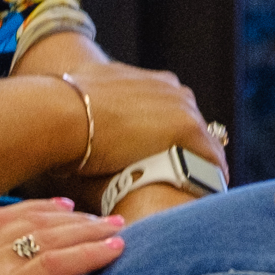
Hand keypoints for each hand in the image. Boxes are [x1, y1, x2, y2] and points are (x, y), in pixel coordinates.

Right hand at [37, 61, 219, 185]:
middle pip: (190, 121)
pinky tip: (206, 194)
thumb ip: (96, 98)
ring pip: (203, 139)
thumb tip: (82, 107)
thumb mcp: (85, 91)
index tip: (163, 153)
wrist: (63, 114)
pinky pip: (211, 157)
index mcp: (145, 79)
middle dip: (185, 147)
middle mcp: (169, 87)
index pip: (170, 106)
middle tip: (177, 173)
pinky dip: (211, 175)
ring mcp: (181, 105)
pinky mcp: (188, 129)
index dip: (167, 132)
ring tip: (195, 188)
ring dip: (199, 161)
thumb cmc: (62, 108)